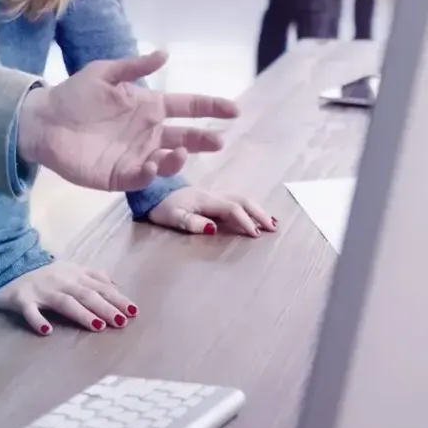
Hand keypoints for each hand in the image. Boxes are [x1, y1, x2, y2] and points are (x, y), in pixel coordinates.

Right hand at [0, 262, 137, 335]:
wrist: (8, 271)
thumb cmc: (45, 276)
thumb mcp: (71, 270)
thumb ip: (93, 276)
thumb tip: (115, 284)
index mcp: (74, 274)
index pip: (100, 287)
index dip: (117, 299)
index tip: (134, 312)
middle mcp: (61, 281)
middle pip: (86, 294)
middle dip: (106, 307)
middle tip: (122, 322)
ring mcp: (41, 290)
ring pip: (64, 302)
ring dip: (82, 314)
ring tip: (98, 326)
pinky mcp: (22, 300)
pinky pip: (29, 311)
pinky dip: (37, 320)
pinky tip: (47, 331)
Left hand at [16, 52, 238, 192]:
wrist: (43, 121)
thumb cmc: (74, 94)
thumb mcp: (105, 73)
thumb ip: (135, 67)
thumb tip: (165, 54)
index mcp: (150, 107)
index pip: (188, 106)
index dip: (211, 107)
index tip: (233, 110)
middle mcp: (149, 133)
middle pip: (186, 137)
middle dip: (204, 139)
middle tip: (219, 141)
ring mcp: (136, 155)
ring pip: (168, 160)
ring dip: (178, 158)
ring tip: (181, 152)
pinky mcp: (119, 175)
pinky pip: (142, 177)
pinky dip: (151, 172)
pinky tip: (152, 163)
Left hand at [146, 186, 279, 237]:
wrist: (154, 191)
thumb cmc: (162, 207)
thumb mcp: (172, 217)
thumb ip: (191, 222)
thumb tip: (213, 228)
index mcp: (206, 199)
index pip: (232, 208)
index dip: (245, 221)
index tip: (256, 235)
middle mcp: (214, 195)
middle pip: (243, 200)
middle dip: (259, 214)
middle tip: (273, 229)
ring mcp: (214, 195)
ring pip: (242, 199)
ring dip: (258, 210)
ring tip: (272, 223)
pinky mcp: (213, 198)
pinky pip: (236, 200)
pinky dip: (250, 208)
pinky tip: (256, 216)